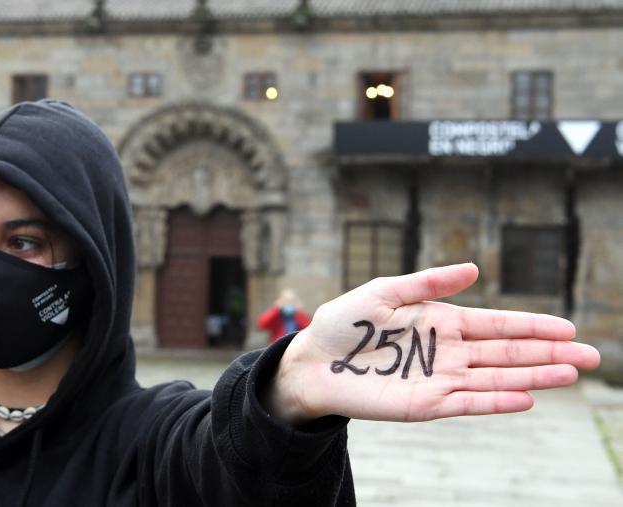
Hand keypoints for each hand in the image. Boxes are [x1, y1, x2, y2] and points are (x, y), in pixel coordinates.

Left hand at [265, 263, 600, 423]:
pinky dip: (495, 401)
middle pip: (506, 354)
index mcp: (440, 322)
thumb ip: (428, 282)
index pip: (496, 325)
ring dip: (533, 378)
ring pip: (496, 379)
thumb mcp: (384, 291)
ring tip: (570, 374)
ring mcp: (439, 379)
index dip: (531, 327)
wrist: (311, 361)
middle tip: (590, 356)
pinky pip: (467, 403)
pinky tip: (526, 398)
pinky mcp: (424, 404)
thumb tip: (474, 269)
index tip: (567, 328)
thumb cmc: (344, 324)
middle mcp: (447, 352)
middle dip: (547, 354)